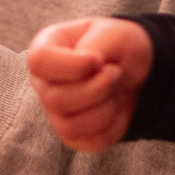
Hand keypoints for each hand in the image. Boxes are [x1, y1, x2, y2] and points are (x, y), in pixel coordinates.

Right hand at [26, 17, 152, 151]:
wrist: (135, 72)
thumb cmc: (118, 48)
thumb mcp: (115, 33)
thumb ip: (97, 43)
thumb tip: (90, 68)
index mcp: (45, 48)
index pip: (39, 62)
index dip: (72, 65)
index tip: (99, 60)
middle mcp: (43, 82)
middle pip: (55, 99)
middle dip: (97, 88)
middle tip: (115, 72)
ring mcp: (55, 112)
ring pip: (69, 126)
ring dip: (105, 108)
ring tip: (114, 91)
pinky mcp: (73, 135)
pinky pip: (90, 141)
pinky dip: (112, 126)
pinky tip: (114, 108)